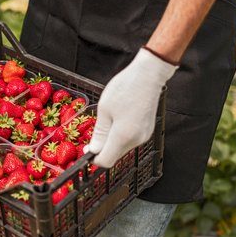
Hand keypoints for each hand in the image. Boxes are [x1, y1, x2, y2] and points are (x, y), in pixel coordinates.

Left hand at [85, 48, 177, 167]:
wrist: (149, 75)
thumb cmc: (125, 88)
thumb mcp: (104, 110)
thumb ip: (99, 134)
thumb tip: (93, 150)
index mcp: (122, 137)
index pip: (106, 161)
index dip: (93, 159)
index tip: (86, 149)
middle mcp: (136, 140)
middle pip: (114, 155)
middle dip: (101, 149)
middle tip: (93, 133)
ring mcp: (144, 136)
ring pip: (121, 148)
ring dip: (111, 141)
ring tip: (107, 121)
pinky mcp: (147, 131)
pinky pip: (129, 140)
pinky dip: (120, 136)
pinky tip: (117, 120)